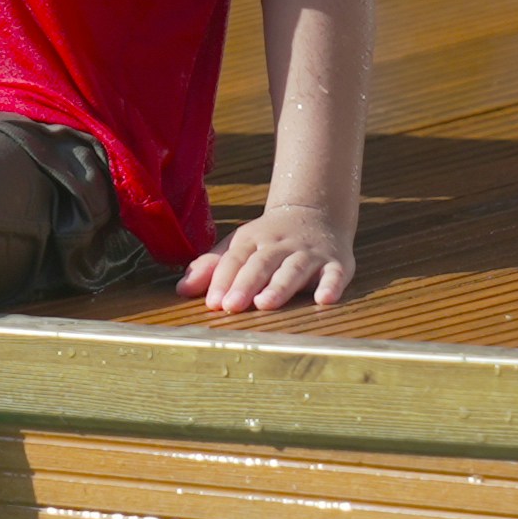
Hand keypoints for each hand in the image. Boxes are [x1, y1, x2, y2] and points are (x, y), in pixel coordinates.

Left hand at [181, 205, 354, 314]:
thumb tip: (181, 289)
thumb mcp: (239, 246)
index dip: (222, 279)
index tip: (212, 302)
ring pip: (293, 269)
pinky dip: (332, 286)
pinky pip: (335, 274)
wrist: (315, 212)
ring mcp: (309, 254)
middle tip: (232, 306)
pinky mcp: (337, 263)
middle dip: (246, 284)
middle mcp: (280, 245)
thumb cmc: (268, 240)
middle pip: (261, 264)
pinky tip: (325, 299)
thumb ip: (211, 267)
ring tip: (266, 304)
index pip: (234, 259)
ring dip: (279, 286)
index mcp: (253, 240)